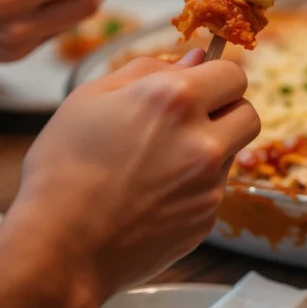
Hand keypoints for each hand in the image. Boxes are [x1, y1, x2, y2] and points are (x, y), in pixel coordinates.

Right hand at [0, 51, 258, 307]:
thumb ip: (149, 69)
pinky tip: (155, 194)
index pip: (233, 73)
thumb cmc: (63, 168)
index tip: (199, 85)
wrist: (58, 248)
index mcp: (176, 99)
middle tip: (189, 120)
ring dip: (212, 148)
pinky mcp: (206, 219)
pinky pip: (214, 190)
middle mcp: (203, 140)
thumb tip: (195, 59)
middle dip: (226, 111)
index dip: (216, 76)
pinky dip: (195, 187)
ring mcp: (209, 184)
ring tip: (162, 161)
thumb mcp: (90, 98)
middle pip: (248, 113)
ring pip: (233, 152)